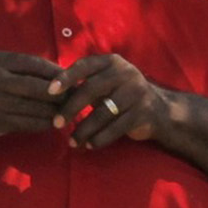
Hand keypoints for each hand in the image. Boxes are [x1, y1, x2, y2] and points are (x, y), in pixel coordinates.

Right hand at [0, 49, 69, 138]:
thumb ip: (23, 65)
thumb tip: (61, 72)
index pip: (35, 65)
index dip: (57, 73)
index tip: (73, 78)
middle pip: (38, 88)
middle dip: (62, 93)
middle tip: (79, 96)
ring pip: (36, 108)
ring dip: (57, 110)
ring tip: (72, 110)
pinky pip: (29, 124)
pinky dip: (45, 123)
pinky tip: (55, 122)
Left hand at [55, 53, 174, 148]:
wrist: (159, 110)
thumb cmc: (121, 94)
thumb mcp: (105, 82)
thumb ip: (83, 83)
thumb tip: (48, 92)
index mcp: (111, 62)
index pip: (85, 65)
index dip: (66, 78)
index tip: (49, 92)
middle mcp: (125, 73)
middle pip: (92, 89)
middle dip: (71, 108)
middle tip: (56, 123)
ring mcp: (136, 92)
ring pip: (103, 112)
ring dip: (84, 129)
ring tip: (72, 142)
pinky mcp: (143, 112)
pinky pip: (116, 128)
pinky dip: (100, 138)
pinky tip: (90, 145)